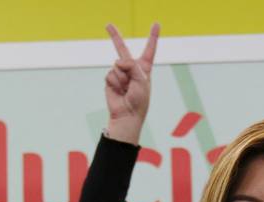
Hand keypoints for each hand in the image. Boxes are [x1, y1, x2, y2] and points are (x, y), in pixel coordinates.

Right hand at [104, 23, 159, 144]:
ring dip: (122, 78)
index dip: (153, 37)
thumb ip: (132, 66)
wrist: (127, 115)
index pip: (149, 50)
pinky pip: (110, 74)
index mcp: (144, 68)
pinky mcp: (110, 80)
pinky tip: (119, 91)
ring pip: (117, 65)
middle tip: (108, 24)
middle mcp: (131, 69)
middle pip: (122, 49)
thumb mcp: (141, 81)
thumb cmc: (139, 100)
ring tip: (126, 89)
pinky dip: (115, 82)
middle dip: (115, 36)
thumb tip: (118, 61)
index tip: (156, 24)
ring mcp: (120, 74)